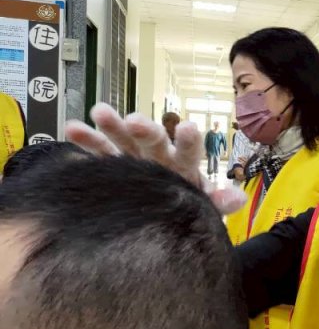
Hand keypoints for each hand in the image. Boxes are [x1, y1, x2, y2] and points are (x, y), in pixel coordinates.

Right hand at [66, 103, 246, 213]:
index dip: (188, 140)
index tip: (187, 127)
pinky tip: (71, 128)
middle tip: (135, 119)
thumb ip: (217, 202)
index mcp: (184, 165)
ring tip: (99, 110)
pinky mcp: (114, 164)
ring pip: (123, 138)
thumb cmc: (188, 208)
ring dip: (112, 125)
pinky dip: (87, 140)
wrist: (165, 217)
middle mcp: (159, 156)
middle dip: (144, 128)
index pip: (189, 150)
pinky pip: (99, 151)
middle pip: (152, 139)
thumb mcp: (204, 208)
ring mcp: (134, 157)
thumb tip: (238, 198)